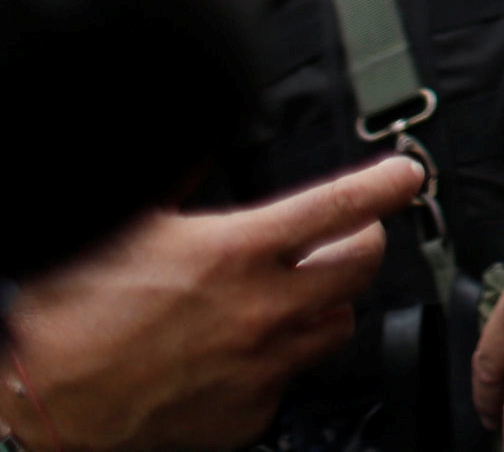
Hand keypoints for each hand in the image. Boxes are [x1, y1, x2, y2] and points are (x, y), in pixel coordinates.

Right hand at [0, 158, 419, 451]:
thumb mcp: (127, 225)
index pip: (343, 205)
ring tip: (287, 296)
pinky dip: (277, 363)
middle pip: (363, 266)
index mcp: (236, 252)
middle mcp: (262, 309)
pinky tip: (243, 353)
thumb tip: (207, 147)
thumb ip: (180, 180)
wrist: (40, 407)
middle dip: (361, 242)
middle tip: (343, 237)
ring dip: (322, 305)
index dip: (386, 182)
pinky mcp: (250, 415)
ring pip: (336, 325)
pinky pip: (290, 381)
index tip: (405, 174)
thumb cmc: (71, 316)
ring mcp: (261, 367)